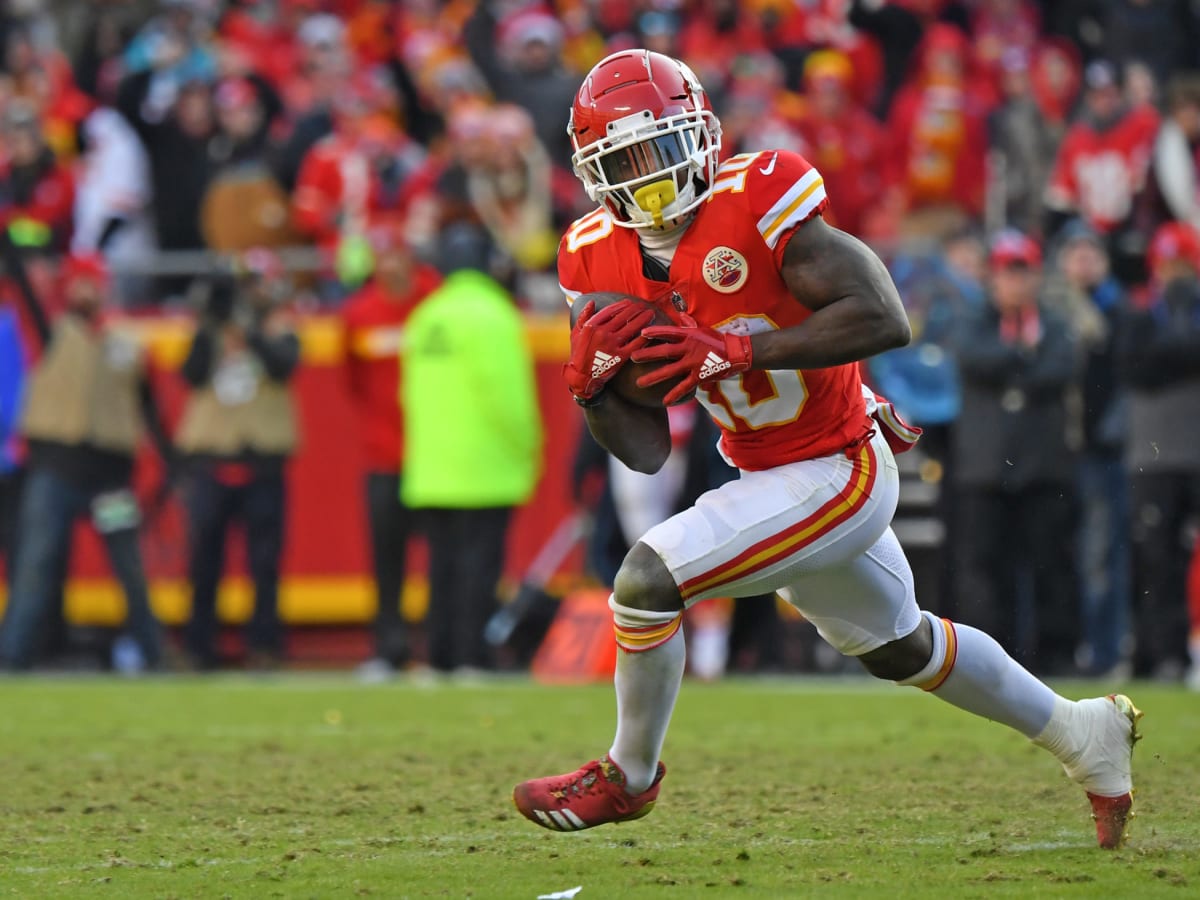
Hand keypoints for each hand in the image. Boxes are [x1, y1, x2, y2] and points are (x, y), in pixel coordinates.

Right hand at [563, 299, 654, 402]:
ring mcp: (612, 345)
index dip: (621, 305)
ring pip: (631, 328)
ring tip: (650, 314)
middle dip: (635, 310)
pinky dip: (643, 338)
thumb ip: (583, 316)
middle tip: (643, 306)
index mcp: (592, 326)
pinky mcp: (620, 357)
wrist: (581, 376)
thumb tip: (591, 302)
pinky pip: (635, 344)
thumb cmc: (578, 354)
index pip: (610, 311)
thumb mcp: (576, 333)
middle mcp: (603, 333)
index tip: (629, 303)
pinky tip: (649, 332)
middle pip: (623, 317)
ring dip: (642, 319)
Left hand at [633, 318, 752, 405]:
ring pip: (670, 370)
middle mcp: (689, 348)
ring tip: (639, 382)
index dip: (654, 332)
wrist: (737, 352)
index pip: (668, 332)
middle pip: (664, 351)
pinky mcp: (700, 375)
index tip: (641, 334)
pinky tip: (664, 401)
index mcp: (689, 335)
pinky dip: (674, 394)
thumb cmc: (719, 340)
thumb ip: (689, 324)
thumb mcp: (704, 330)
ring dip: (654, 377)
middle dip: (647, 354)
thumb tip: (681, 315)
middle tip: (632, 357)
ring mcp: (694, 362)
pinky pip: (684, 386)